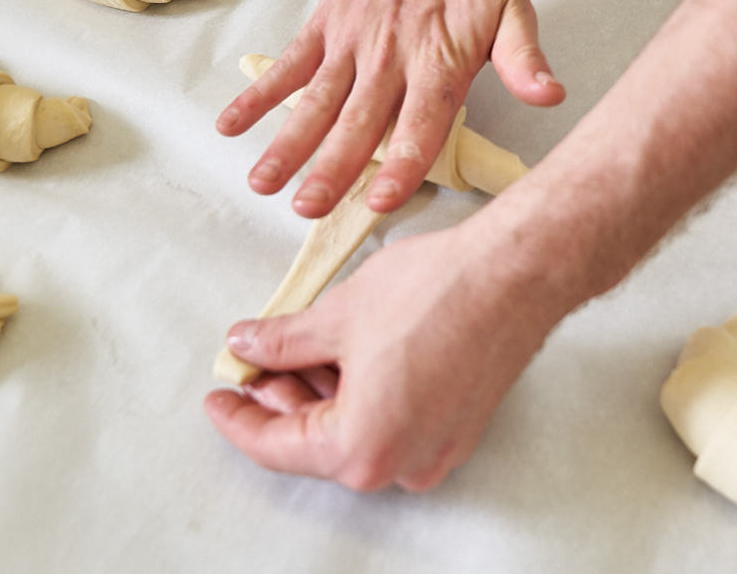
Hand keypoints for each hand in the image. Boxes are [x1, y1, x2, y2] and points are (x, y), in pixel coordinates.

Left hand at [204, 221, 558, 490]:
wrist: (516, 273)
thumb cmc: (438, 293)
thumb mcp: (337, 314)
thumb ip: (282, 340)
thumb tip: (250, 345)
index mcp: (363, 448)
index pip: (276, 447)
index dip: (238, 417)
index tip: (220, 396)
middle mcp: (403, 463)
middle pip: (318, 441)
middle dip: (280, 398)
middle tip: (255, 359)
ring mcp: (437, 446)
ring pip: (357, 430)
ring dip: (320, 392)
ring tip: (298, 347)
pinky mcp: (458, 422)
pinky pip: (392, 420)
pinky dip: (360, 393)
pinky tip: (344, 352)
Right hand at [216, 0, 563, 218]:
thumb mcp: (514, 10)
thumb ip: (525, 59)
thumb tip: (550, 98)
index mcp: (438, 61)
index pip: (419, 123)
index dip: (402, 165)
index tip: (379, 202)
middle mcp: (390, 56)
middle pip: (357, 122)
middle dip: (331, 170)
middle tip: (307, 209)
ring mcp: (351, 41)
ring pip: (316, 101)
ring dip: (288, 144)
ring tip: (263, 182)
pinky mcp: (325, 25)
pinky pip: (289, 65)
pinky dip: (260, 95)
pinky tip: (233, 125)